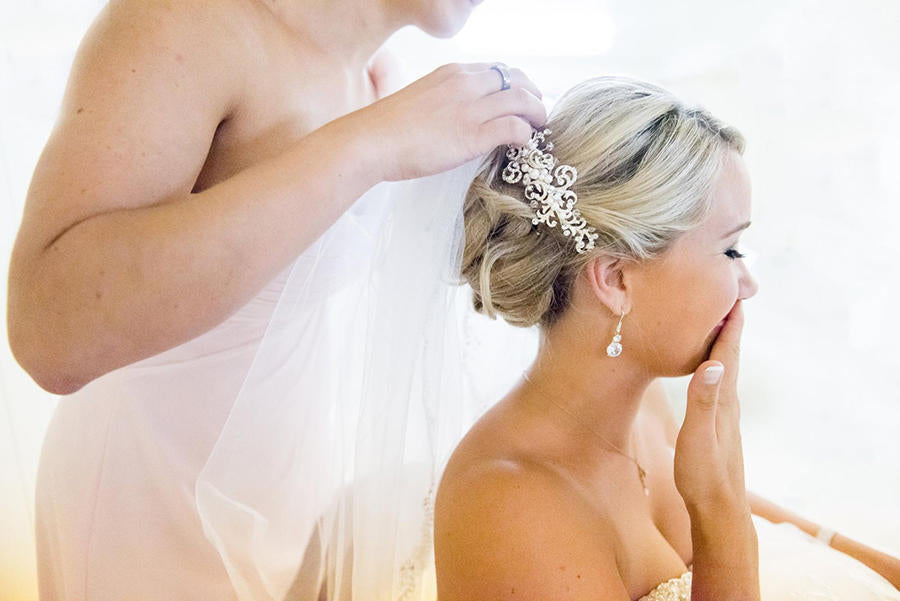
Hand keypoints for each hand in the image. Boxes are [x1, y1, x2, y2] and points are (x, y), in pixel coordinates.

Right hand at [347, 62, 546, 181]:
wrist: (369, 142)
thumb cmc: (387, 129)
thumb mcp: (420, 100)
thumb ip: (444, 101)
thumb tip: (455, 117)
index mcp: (452, 73)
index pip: (498, 70)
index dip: (516, 84)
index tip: (520, 99)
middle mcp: (465, 84)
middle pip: (517, 80)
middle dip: (533, 95)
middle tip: (538, 113)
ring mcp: (470, 108)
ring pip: (523, 100)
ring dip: (537, 114)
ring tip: (539, 128)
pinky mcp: (473, 135)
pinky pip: (514, 128)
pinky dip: (526, 134)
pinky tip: (524, 144)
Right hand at [674, 300, 749, 518]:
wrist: (718, 508)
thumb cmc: (703, 475)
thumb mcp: (697, 439)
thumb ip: (702, 402)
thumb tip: (712, 364)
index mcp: (723, 400)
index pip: (727, 352)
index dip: (730, 323)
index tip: (732, 292)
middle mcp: (728, 401)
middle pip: (729, 353)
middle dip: (729, 323)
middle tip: (725, 293)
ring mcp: (725, 412)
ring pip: (724, 366)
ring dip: (722, 341)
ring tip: (716, 320)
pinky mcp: (718, 421)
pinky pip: (718, 381)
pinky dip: (715, 362)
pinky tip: (708, 364)